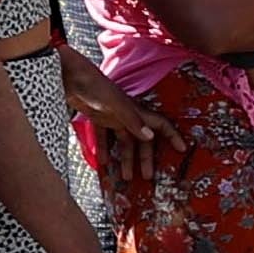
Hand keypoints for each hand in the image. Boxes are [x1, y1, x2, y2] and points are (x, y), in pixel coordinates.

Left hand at [64, 51, 174, 200]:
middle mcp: (128, 115)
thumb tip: (150, 138)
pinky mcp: (98, 118)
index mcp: (136, 111)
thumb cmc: (95, 87)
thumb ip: (132, 121)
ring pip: (124, 142)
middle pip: (142, 140)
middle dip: (145, 158)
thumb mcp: (115, 105)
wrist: (71, 76)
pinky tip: (103, 162)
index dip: (172, 136)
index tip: (182, 149)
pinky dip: (105, 150)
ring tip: (126, 177)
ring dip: (126, 159)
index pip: (160, 124)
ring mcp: (113, 117)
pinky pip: (104, 137)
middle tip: (147, 176)